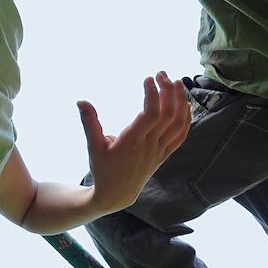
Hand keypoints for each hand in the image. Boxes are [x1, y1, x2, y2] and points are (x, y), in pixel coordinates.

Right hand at [80, 72, 189, 212]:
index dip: (153, 94)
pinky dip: (186, 117)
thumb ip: (89, 122)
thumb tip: (81, 100)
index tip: (147, 79)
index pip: (151, 113)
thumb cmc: (102, 168)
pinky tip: (184, 103)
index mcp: (132, 141)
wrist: (116, 194)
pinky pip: (181, 134)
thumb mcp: (93, 146)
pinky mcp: (164, 154)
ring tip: (175, 83)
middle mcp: (149, 145)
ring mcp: (159, 150)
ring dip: (180, 101)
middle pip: (168, 113)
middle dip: (167, 90)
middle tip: (161, 74)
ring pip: (178, 123)